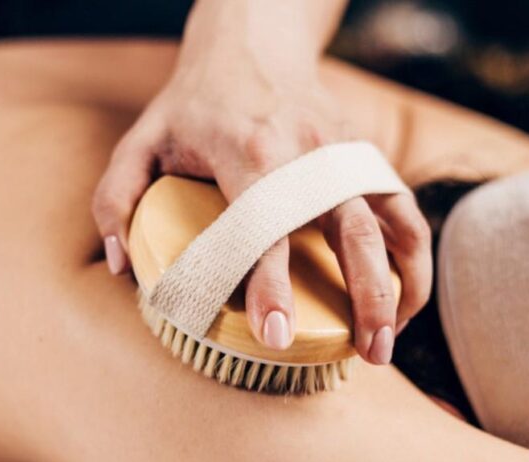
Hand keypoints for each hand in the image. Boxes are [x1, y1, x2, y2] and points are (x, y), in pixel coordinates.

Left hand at [92, 0, 430, 364]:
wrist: (252, 40)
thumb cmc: (192, 102)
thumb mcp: (140, 139)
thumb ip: (117, 198)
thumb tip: (122, 267)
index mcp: (249, 149)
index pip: (265, 226)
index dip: (271, 282)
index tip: (274, 334)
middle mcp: (308, 150)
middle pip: (349, 230)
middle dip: (363, 295)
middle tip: (365, 353)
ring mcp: (344, 151)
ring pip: (392, 221)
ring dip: (399, 284)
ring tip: (388, 342)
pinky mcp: (364, 153)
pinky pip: (403, 209)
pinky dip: (411, 258)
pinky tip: (403, 301)